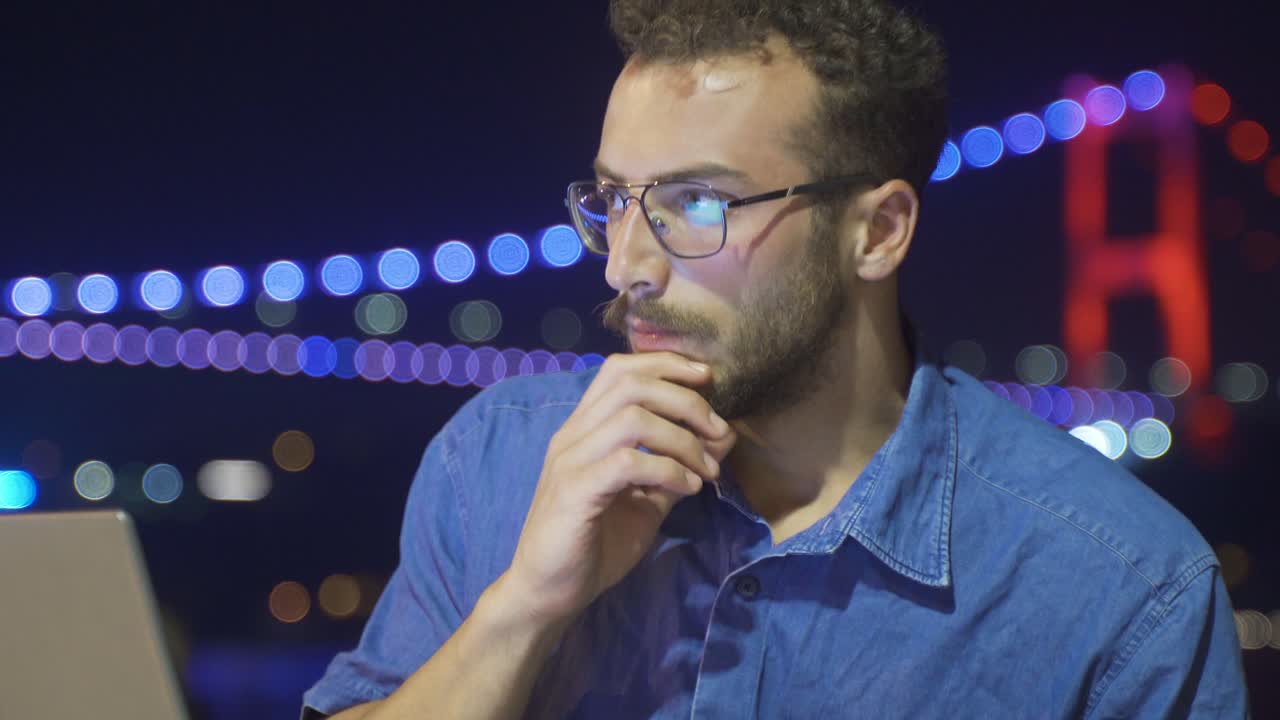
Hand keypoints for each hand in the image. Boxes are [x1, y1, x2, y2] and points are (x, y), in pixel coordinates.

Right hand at [498, 352, 735, 625]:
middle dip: (685, 400)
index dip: (666, 365)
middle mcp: (573, 435)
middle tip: (718, 431)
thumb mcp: (646, 500)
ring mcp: (570, 461)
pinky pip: (627, 462)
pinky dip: (667, 469)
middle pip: (631, 384)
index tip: (707, 380)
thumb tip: (722, 437)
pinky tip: (687, 489)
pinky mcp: (575, 492)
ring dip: (682, 439)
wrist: (548, 593)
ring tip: (706, 469)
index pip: (619, 369)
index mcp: (585, 429)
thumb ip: (676, 464)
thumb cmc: (595, 544)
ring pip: (632, 418)